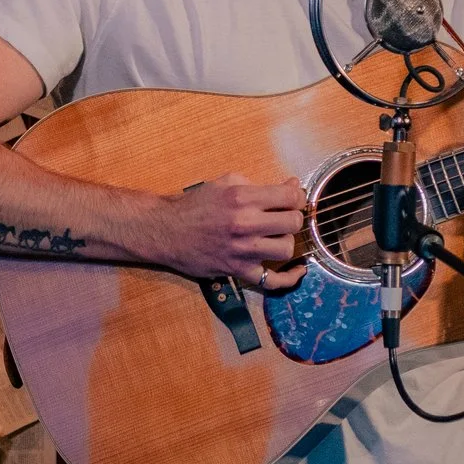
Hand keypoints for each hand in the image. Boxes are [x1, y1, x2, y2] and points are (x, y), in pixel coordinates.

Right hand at [157, 173, 307, 290]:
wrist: (166, 231)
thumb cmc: (195, 204)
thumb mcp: (225, 182)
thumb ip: (259, 184)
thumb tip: (291, 186)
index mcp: (242, 198)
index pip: (290, 197)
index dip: (297, 197)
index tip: (293, 199)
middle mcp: (244, 224)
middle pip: (292, 222)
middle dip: (293, 217)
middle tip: (285, 217)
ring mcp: (242, 250)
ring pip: (286, 249)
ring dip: (286, 241)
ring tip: (277, 237)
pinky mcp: (238, 270)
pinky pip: (271, 280)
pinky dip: (288, 278)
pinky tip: (298, 271)